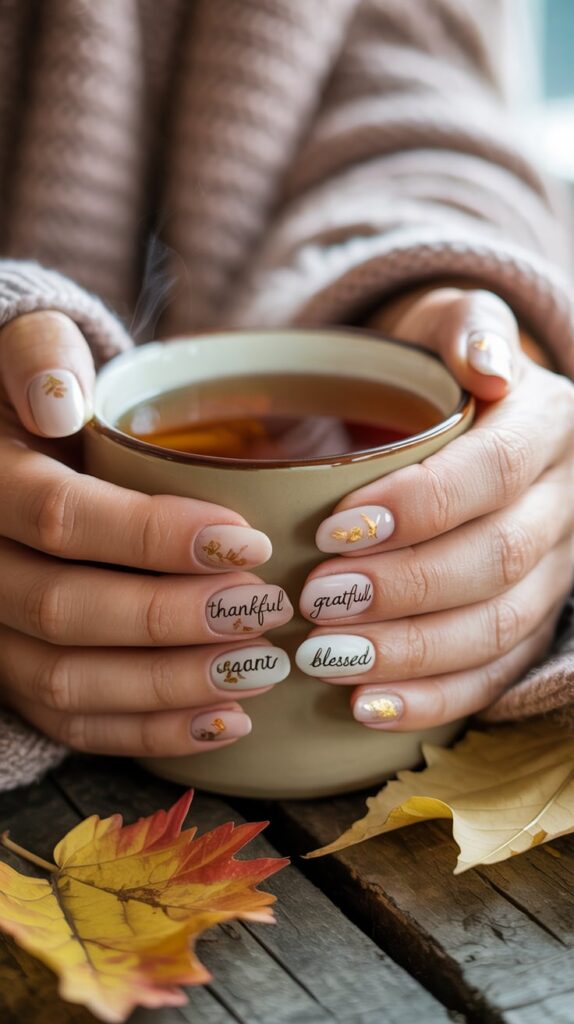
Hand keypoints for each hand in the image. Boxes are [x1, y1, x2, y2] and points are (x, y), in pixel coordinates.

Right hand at [0, 312, 291, 755]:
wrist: (13, 457)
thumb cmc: (44, 402)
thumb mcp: (32, 350)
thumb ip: (38, 355)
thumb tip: (56, 401)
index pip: (60, 518)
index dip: (151, 536)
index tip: (245, 541)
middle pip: (64, 610)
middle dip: (172, 617)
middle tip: (265, 609)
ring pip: (69, 681)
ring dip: (172, 683)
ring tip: (261, 668)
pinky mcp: (20, 678)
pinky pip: (74, 725)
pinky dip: (152, 732)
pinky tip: (226, 721)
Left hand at [297, 287, 573, 729]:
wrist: (464, 415)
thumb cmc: (436, 372)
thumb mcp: (445, 326)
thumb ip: (465, 327)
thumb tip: (490, 366)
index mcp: (549, 427)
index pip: (493, 472)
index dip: (419, 507)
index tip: (334, 530)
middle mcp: (564, 502)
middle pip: (497, 559)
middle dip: (404, 587)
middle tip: (318, 599)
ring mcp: (555, 570)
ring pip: (499, 627)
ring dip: (411, 652)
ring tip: (327, 658)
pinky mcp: (530, 620)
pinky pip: (494, 673)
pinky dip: (433, 698)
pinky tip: (367, 707)